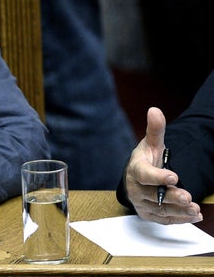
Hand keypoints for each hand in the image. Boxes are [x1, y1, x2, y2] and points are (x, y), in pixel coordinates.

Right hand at [124, 107, 201, 223]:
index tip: (173, 176)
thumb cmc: (145, 161)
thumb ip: (155, 129)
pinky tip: (193, 215)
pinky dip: (180, 219)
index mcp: (135, 170)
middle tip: (187, 196)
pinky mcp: (149, 214)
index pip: (144, 175)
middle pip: (154, 195)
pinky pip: (165, 219)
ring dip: (179, 210)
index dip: (158, 177)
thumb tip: (155, 110)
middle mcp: (136, 189)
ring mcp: (142, 203)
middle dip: (171, 196)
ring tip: (195, 208)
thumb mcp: (151, 145)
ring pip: (161, 209)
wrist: (135, 179)